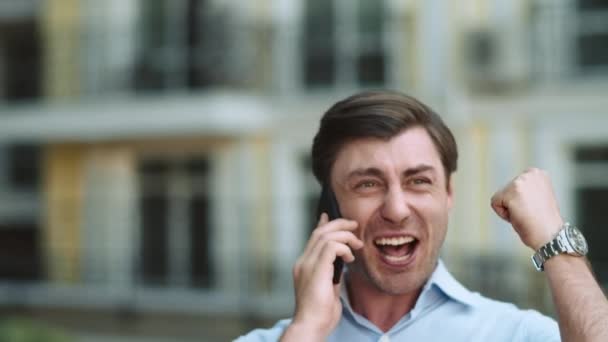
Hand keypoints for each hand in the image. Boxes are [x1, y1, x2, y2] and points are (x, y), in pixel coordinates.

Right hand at [282, 213, 362, 340]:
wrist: (310, 326)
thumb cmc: (320, 314)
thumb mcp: (328, 289)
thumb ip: (331, 275)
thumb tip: (341, 265)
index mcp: (304, 266)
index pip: (313, 238)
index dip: (323, 225)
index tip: (331, 216)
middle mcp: (303, 262)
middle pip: (319, 232)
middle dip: (339, 224)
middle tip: (354, 225)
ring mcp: (307, 265)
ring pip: (326, 235)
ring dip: (345, 236)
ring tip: (357, 244)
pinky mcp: (315, 269)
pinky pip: (330, 247)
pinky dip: (343, 248)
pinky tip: (350, 257)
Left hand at [490, 168, 563, 249]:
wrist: (550, 235)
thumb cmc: (544, 222)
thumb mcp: (538, 197)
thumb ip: (527, 190)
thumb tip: (515, 191)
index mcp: (538, 174)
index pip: (514, 186)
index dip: (521, 201)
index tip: (535, 208)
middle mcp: (530, 174)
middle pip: (506, 190)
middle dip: (514, 204)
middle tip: (530, 213)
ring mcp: (521, 182)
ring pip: (500, 197)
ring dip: (509, 209)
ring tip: (525, 215)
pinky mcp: (511, 192)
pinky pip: (495, 203)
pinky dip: (503, 214)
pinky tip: (518, 216)